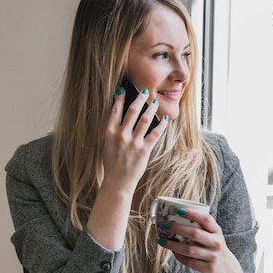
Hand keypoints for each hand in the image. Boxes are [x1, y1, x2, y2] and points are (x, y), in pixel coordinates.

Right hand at [87, 89, 167, 250]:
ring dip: (151, 109)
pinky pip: (155, 134)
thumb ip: (113, 131)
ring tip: (155, 102)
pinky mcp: (144, 150)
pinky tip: (164, 119)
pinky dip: (161, 125)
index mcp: (109, 133)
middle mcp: (121, 136)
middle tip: (145, 91)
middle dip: (139, 99)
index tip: (124, 89)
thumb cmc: (112, 164)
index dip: (120, 99)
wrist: (117, 182)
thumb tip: (121, 117)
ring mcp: (133, 143)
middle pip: (132, 111)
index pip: (115, 111)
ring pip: (145, 120)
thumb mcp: (107, 145)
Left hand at [159, 209, 248, 272]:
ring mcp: (213, 256)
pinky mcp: (209, 269)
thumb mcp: (213, 236)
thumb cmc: (214, 248)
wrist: (228, 270)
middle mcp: (216, 243)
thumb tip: (176, 220)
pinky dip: (179, 257)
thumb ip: (201, 228)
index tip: (179, 210)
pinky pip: (190, 262)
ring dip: (173, 245)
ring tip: (162, 241)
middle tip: (164, 226)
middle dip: (177, 228)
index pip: (206, 219)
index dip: (193, 213)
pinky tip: (173, 253)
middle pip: (195, 233)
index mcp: (217, 231)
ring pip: (189, 250)